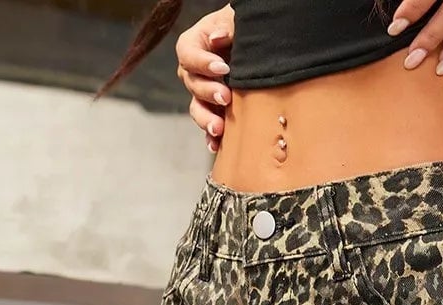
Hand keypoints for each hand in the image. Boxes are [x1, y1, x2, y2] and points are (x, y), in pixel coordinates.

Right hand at [177, 6, 234, 152]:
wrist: (254, 47)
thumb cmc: (241, 29)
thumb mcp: (235, 21)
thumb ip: (226, 27)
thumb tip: (217, 38)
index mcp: (194, 45)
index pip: (188, 54)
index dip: (202, 63)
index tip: (222, 68)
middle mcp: (194, 71)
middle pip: (193, 84)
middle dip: (208, 92)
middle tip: (226, 97)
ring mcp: (203, 93)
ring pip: (197, 108)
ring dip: (206, 119)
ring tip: (219, 127)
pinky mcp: (214, 110)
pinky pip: (208, 126)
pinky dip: (211, 137)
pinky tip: (216, 145)